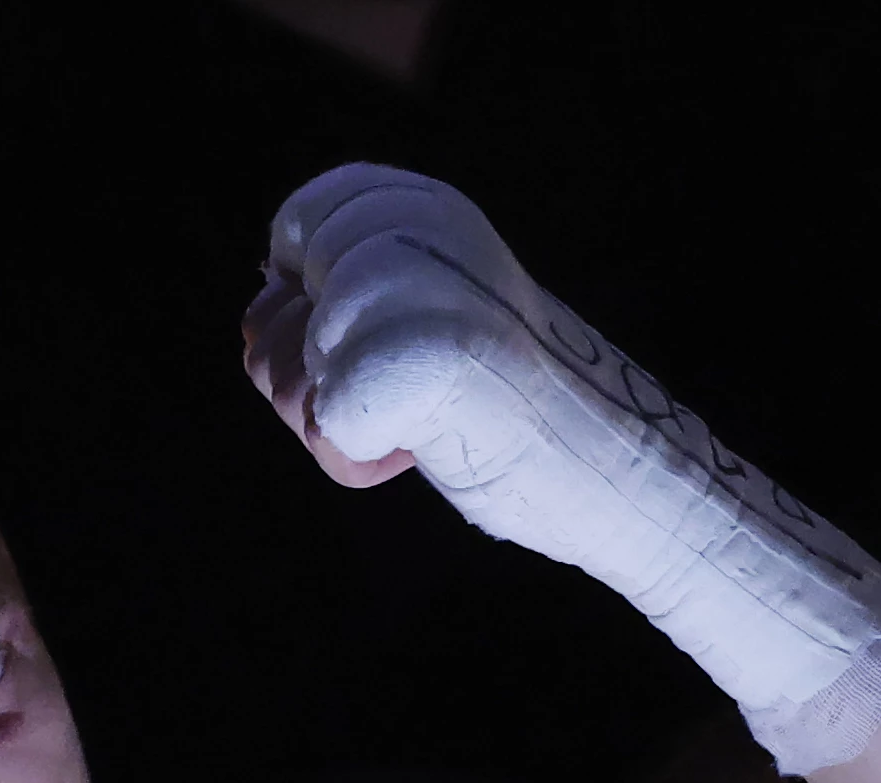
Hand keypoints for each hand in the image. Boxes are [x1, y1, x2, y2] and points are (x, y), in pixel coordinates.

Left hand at [243, 164, 880, 761]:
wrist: (621, 477)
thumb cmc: (518, 423)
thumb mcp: (420, 336)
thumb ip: (341, 309)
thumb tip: (259, 299)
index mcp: (433, 208)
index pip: (303, 224)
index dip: (307, 306)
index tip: (374, 345)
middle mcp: (425, 231)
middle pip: (275, 312)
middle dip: (302, 381)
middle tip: (399, 404)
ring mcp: (419, 292)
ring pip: (286, 366)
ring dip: (330, 425)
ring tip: (417, 426)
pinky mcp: (421, 360)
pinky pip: (325, 421)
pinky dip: (353, 459)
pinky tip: (412, 454)